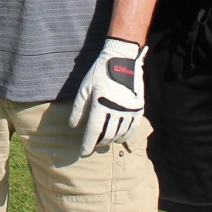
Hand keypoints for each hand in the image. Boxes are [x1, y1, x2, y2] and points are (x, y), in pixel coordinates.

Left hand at [68, 37, 145, 155]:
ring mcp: (130, 109)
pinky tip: (118, 138)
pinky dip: (125, 136)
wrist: (122, 59)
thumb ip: (78, 109)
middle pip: (106, 134)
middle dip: (98, 143)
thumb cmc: (99, 72)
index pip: (93, 131)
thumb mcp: (84, 88)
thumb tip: (73, 127)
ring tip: (103, 142)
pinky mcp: (138, 108)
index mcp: (101, 104)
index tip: (83, 153)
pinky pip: (132, 128)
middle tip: (92, 146)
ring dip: (110, 140)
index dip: (87, 144)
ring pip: (119, 133)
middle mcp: (117, 109)